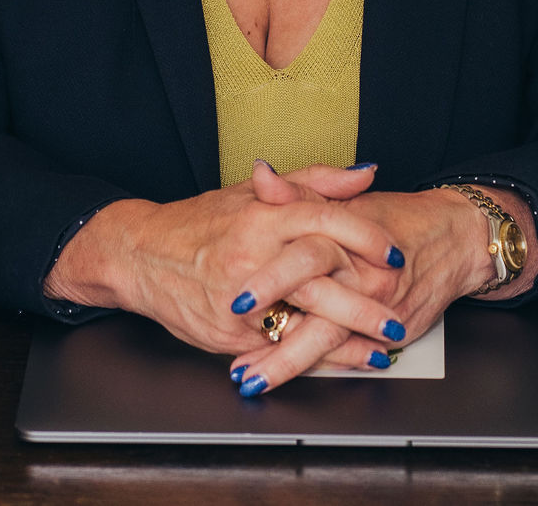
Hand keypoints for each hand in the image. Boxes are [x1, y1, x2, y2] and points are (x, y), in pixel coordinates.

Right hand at [41, 168, 409, 371]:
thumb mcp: (254, 192)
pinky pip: (276, 348)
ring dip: (346, 341)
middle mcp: (251, 255)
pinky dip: (311, 359)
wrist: (139, 254)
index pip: (324, 220)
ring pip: (300, 323)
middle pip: (319, 279)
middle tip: (398, 315)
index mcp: (262, 215)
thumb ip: (315, 181)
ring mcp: (238, 298)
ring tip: (382, 350)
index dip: (365, 237)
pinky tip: (340, 362)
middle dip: (364, 304)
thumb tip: (366, 174)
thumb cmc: (201, 222)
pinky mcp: (226, 333)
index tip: (394, 254)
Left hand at [219, 166, 494, 390]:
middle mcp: (363, 274)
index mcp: (346, 236)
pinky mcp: (391, 330)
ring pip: (328, 337)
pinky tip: (288, 376)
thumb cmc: (397, 218)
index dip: (269, 281)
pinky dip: (318, 366)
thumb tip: (260, 175)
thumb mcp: (344, 201)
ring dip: (286, 361)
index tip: (236, 304)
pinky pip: (349, 351)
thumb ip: (298, 193)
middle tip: (239, 361)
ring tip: (252, 379)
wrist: (455, 237)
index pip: (304, 258)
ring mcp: (377, 305)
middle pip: (314, 304)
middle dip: (273, 333)